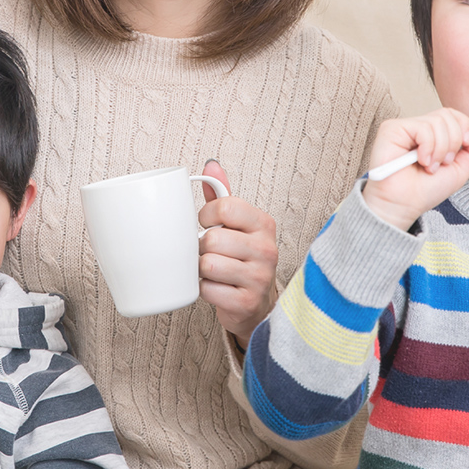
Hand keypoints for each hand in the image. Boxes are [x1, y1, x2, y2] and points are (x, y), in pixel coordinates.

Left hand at [196, 160, 278, 345]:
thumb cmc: (242, 259)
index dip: (205, 216)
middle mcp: (267, 250)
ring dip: (201, 269)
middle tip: (210, 253)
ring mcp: (259, 278)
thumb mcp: (237, 224)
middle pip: (212, 239)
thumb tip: (211, 165)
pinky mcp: (246, 303)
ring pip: (208, 264)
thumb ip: (222, 193)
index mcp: (264, 224)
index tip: (206, 224)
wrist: (257, 303)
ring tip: (212, 270)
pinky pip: (207, 290)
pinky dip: (203, 290)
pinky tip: (215, 288)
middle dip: (202, 248)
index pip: (225, 207)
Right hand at [361, 109, 468, 230]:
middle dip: (453, 141)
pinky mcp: (392, 129)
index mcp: (432, 136)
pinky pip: (422, 128)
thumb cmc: (424, 191)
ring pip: (437, 121)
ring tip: (429, 166)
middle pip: (447, 115)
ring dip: (440, 150)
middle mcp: (418, 128)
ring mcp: (405, 127)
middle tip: (444, 162)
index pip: (452, 115)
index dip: (464, 125)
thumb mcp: (458, 172)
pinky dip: (428, 148)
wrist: (404, 205)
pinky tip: (420, 161)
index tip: (467, 143)